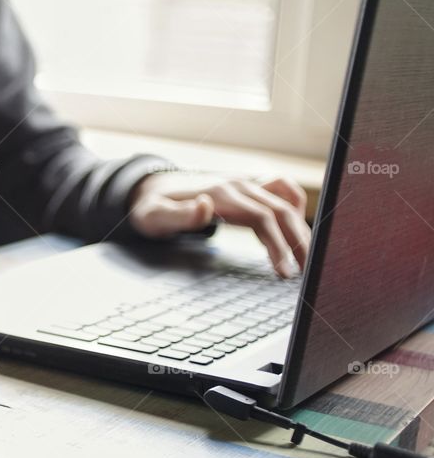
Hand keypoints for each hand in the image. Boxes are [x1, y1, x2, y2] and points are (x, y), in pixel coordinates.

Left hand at [128, 173, 310, 276]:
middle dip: (298, 242)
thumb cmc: (151, 207)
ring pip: (284, 202)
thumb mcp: (154, 216)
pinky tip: (297, 224)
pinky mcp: (245, 186)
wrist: (148, 187)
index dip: (278, 245)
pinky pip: (279, 187)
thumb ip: (179, 215)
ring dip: (300, 228)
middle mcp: (237, 185)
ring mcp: (243, 183)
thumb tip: (205, 206)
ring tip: (308, 258)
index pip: (261, 218)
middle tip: (307, 274)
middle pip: (280, 211)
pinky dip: (294, 203)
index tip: (285, 272)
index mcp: (220, 194)